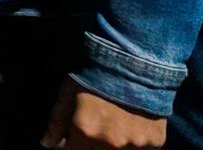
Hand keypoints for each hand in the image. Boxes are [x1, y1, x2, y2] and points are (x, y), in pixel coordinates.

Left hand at [41, 80, 165, 148]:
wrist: (137, 61)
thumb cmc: (96, 74)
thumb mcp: (68, 93)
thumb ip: (57, 121)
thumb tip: (47, 144)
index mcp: (86, 130)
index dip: (69, 146)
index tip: (70, 139)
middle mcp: (111, 141)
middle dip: (91, 144)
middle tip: (95, 126)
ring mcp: (135, 143)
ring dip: (114, 143)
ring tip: (115, 120)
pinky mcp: (156, 141)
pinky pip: (142, 148)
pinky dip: (136, 139)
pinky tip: (133, 121)